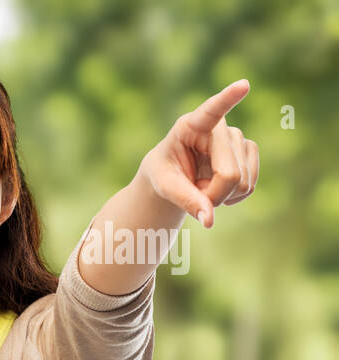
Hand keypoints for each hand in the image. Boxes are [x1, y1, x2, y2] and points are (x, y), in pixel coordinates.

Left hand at [137, 79, 258, 228]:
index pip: (211, 110)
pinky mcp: (249, 152)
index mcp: (192, 125)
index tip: (243, 85)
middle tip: (194, 196)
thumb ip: (185, 200)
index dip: (228, 99)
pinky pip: (250, 186)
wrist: (174, 177)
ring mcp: (238, 139)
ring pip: (242, 182)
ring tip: (202, 187)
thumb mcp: (164, 186)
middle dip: (213, 195)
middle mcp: (220, 127)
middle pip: (230, 174)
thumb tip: (208, 219)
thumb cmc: (163, 174)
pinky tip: (218, 190)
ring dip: (221, 197)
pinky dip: (233, 197)